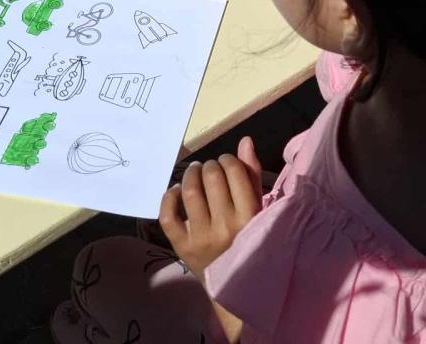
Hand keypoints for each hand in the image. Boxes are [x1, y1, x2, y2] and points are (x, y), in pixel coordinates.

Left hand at [158, 137, 262, 279]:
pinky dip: (169, 197)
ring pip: (189, 192)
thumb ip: (251, 175)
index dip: (227, 160)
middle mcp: (225, 226)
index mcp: (249, 216)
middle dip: (210, 165)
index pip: (234, 172)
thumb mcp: (257, 210)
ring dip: (191, 174)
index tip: (226, 162)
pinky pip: (168, 216)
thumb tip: (244, 141)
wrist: (235, 286)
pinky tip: (176, 191)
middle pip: (211, 178)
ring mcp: (201, 237)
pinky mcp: (182, 247)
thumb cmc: (249, 241)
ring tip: (195, 172)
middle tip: (210, 168)